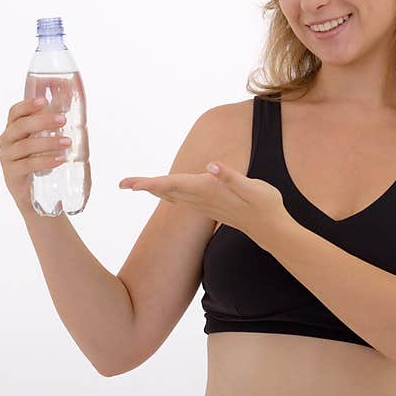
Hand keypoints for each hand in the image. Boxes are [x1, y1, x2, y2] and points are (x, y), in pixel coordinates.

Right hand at [0, 98, 69, 210]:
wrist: (32, 195)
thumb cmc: (40, 162)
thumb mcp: (44, 144)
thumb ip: (53, 129)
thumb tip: (76, 111)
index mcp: (13, 129)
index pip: (15, 112)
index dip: (27, 105)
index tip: (44, 101)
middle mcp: (6, 141)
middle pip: (21, 126)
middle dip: (42, 121)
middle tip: (63, 120)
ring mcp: (7, 158)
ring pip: (25, 145)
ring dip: (48, 142)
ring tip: (68, 142)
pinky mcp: (11, 174)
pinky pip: (27, 165)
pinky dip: (45, 161)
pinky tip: (60, 159)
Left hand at [119, 161, 290, 243]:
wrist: (272, 229)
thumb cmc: (264, 205)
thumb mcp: (251, 187)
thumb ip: (231, 176)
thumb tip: (211, 165)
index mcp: (206, 190)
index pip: (171, 185)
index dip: (148, 183)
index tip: (127, 184)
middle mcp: (202, 200)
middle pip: (167, 192)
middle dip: (145, 187)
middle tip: (123, 184)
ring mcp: (206, 205)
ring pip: (174, 197)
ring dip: (156, 190)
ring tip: (139, 186)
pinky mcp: (212, 207)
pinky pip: (184, 200)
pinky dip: (171, 194)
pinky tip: (170, 193)